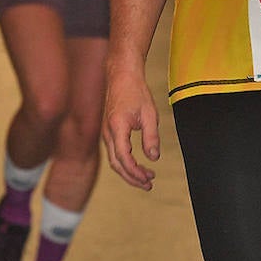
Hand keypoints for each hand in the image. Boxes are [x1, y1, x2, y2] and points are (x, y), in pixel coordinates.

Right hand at [102, 63, 160, 189]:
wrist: (122, 75)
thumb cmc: (136, 92)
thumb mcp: (149, 114)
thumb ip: (151, 137)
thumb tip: (153, 158)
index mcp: (117, 128)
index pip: (123, 158)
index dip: (135, 172)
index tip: (149, 179)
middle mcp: (107, 132)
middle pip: (116, 164)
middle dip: (132, 177)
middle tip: (149, 184)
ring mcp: (106, 132)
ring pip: (114, 160)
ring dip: (129, 171)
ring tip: (147, 177)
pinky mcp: (109, 131)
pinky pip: (115, 152)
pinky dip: (125, 162)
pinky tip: (138, 164)